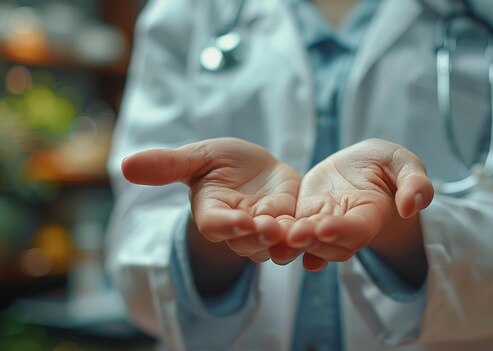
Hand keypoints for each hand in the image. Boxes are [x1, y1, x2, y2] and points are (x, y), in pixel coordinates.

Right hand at [121, 137, 300, 262]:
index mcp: (213, 213)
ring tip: (295, 231)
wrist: (256, 167)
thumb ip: (168, 165)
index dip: (226, 226)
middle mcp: (238, 229)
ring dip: (285, 241)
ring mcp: (265, 230)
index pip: (216, 226)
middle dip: (258, 237)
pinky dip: (306, 236)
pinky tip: (318, 229)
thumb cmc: (222, 162)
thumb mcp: (199, 156)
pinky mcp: (290, 224)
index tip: (238, 221)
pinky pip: (298, 237)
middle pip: (247, 242)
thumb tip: (125, 165)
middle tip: (269, 227)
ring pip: (274, 245)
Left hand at [286, 139, 433, 270]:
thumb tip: (411, 207)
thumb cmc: (387, 163)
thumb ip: (415, 183)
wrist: (362, 164)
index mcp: (372, 214)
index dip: (343, 230)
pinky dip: (282, 240)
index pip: (358, 229)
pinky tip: (269, 240)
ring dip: (293, 246)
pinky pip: (293, 233)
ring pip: (309, 244)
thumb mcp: (405, 163)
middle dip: (312, 242)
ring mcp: (325, 224)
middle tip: (294, 235)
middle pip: (331, 244)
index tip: (325, 228)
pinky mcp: (306, 218)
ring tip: (277, 241)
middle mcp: (347, 227)